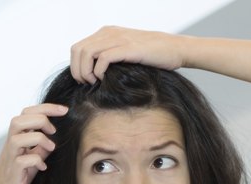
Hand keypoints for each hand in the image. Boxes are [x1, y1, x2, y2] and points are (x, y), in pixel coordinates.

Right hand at [0, 103, 67, 183]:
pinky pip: (22, 160)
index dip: (46, 108)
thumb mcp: (31, 162)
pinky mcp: (11, 174)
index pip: (26, 114)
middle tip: (54, 131)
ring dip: (39, 139)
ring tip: (51, 148)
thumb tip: (53, 139)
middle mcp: (10, 146)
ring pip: (18, 136)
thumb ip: (39, 149)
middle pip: (19, 119)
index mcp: (16, 140)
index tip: (64, 110)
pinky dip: (36, 161)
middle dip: (41, 118)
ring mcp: (9, 159)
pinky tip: (42, 168)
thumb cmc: (15, 182)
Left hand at [70, 26, 185, 83]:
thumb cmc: (151, 56)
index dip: (75, 66)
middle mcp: (109, 33)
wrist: (175, 49)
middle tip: (87, 84)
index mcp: (106, 33)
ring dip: (86, 71)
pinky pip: (103, 58)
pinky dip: (99, 71)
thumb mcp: (124, 52)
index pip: (77, 48)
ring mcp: (118, 38)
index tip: (84, 80)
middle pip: (78, 50)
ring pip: (87, 53)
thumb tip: (90, 74)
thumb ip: (108, 56)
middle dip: (77, 70)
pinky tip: (104, 79)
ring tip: (94, 82)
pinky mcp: (128, 47)